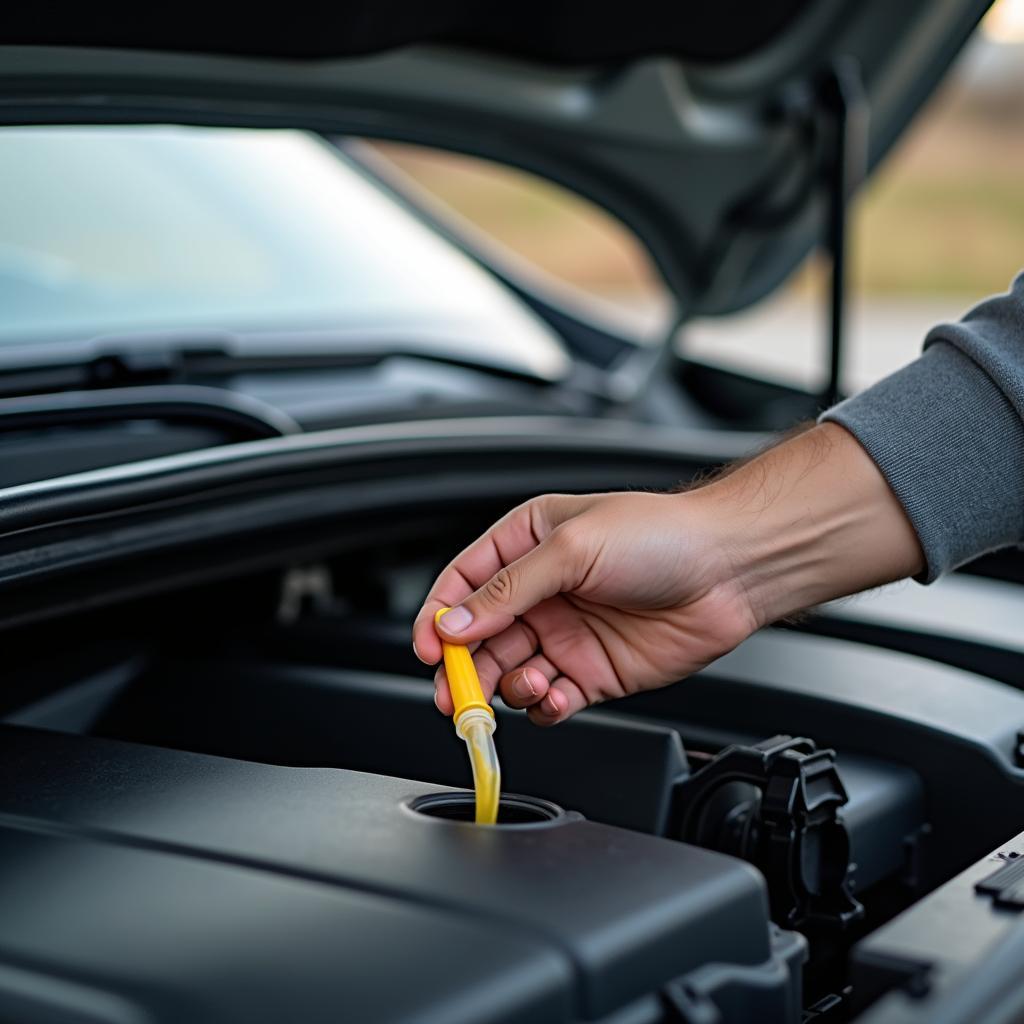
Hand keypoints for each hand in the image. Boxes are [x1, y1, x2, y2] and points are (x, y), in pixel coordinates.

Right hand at [411, 424, 923, 725]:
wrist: (730, 568)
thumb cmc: (660, 535)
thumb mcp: (571, 549)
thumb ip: (507, 592)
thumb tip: (453, 625)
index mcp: (527, 544)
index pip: (464, 584)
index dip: (439, 618)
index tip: (427, 648)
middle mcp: (542, 592)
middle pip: (479, 638)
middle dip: (463, 667)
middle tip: (455, 692)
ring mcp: (567, 634)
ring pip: (510, 673)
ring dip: (507, 687)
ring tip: (530, 681)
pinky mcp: (593, 673)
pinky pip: (551, 699)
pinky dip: (544, 706)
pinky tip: (556, 695)